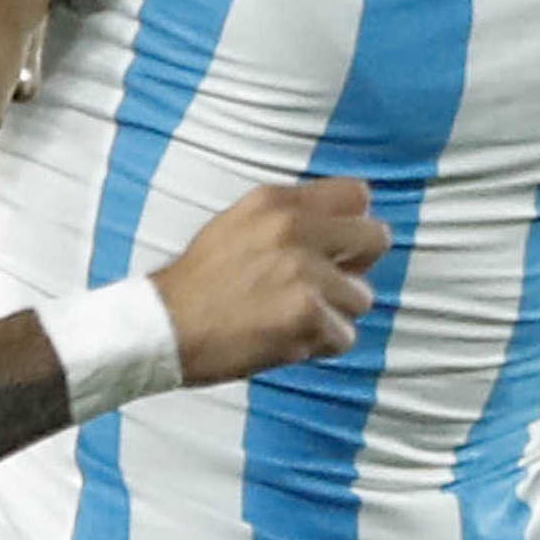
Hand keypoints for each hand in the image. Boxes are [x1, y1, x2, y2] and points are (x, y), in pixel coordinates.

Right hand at [154, 180, 385, 384]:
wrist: (164, 327)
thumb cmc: (200, 283)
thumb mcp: (238, 224)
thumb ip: (289, 218)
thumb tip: (341, 226)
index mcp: (277, 202)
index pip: (357, 194)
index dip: (354, 224)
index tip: (338, 247)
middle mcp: (294, 229)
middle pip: (375, 239)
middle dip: (358, 267)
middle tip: (328, 287)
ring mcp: (303, 272)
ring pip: (361, 297)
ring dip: (334, 314)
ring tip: (293, 318)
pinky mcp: (307, 315)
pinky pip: (344, 336)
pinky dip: (319, 346)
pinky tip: (286, 340)